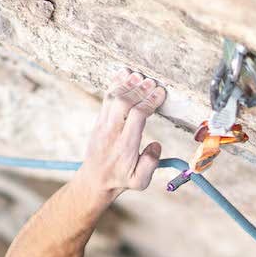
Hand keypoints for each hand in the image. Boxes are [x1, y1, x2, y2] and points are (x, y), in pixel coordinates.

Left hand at [75, 70, 166, 200]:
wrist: (95, 179)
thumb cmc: (120, 179)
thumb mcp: (139, 182)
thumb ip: (150, 165)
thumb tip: (156, 145)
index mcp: (125, 146)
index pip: (136, 116)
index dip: (149, 102)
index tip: (160, 94)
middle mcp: (112, 132)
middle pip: (124, 103)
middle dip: (139, 90)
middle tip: (153, 82)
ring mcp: (103, 125)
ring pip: (113, 98)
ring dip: (127, 85)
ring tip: (140, 76)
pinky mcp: (99, 120)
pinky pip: (106, 98)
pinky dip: (115, 85)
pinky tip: (124, 75)